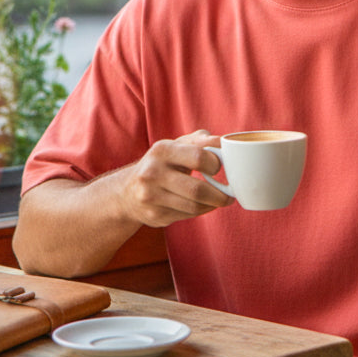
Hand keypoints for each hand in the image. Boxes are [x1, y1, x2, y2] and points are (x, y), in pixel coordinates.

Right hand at [117, 130, 232, 227]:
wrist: (128, 192)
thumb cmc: (162, 164)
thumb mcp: (175, 146)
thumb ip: (200, 140)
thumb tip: (224, 142)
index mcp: (162, 150)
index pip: (198, 156)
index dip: (215, 164)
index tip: (219, 167)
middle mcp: (152, 173)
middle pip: (197, 189)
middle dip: (220, 194)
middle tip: (229, 194)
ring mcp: (151, 196)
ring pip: (194, 206)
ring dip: (213, 204)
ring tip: (221, 200)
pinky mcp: (155, 215)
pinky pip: (188, 215)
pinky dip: (201, 210)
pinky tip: (204, 205)